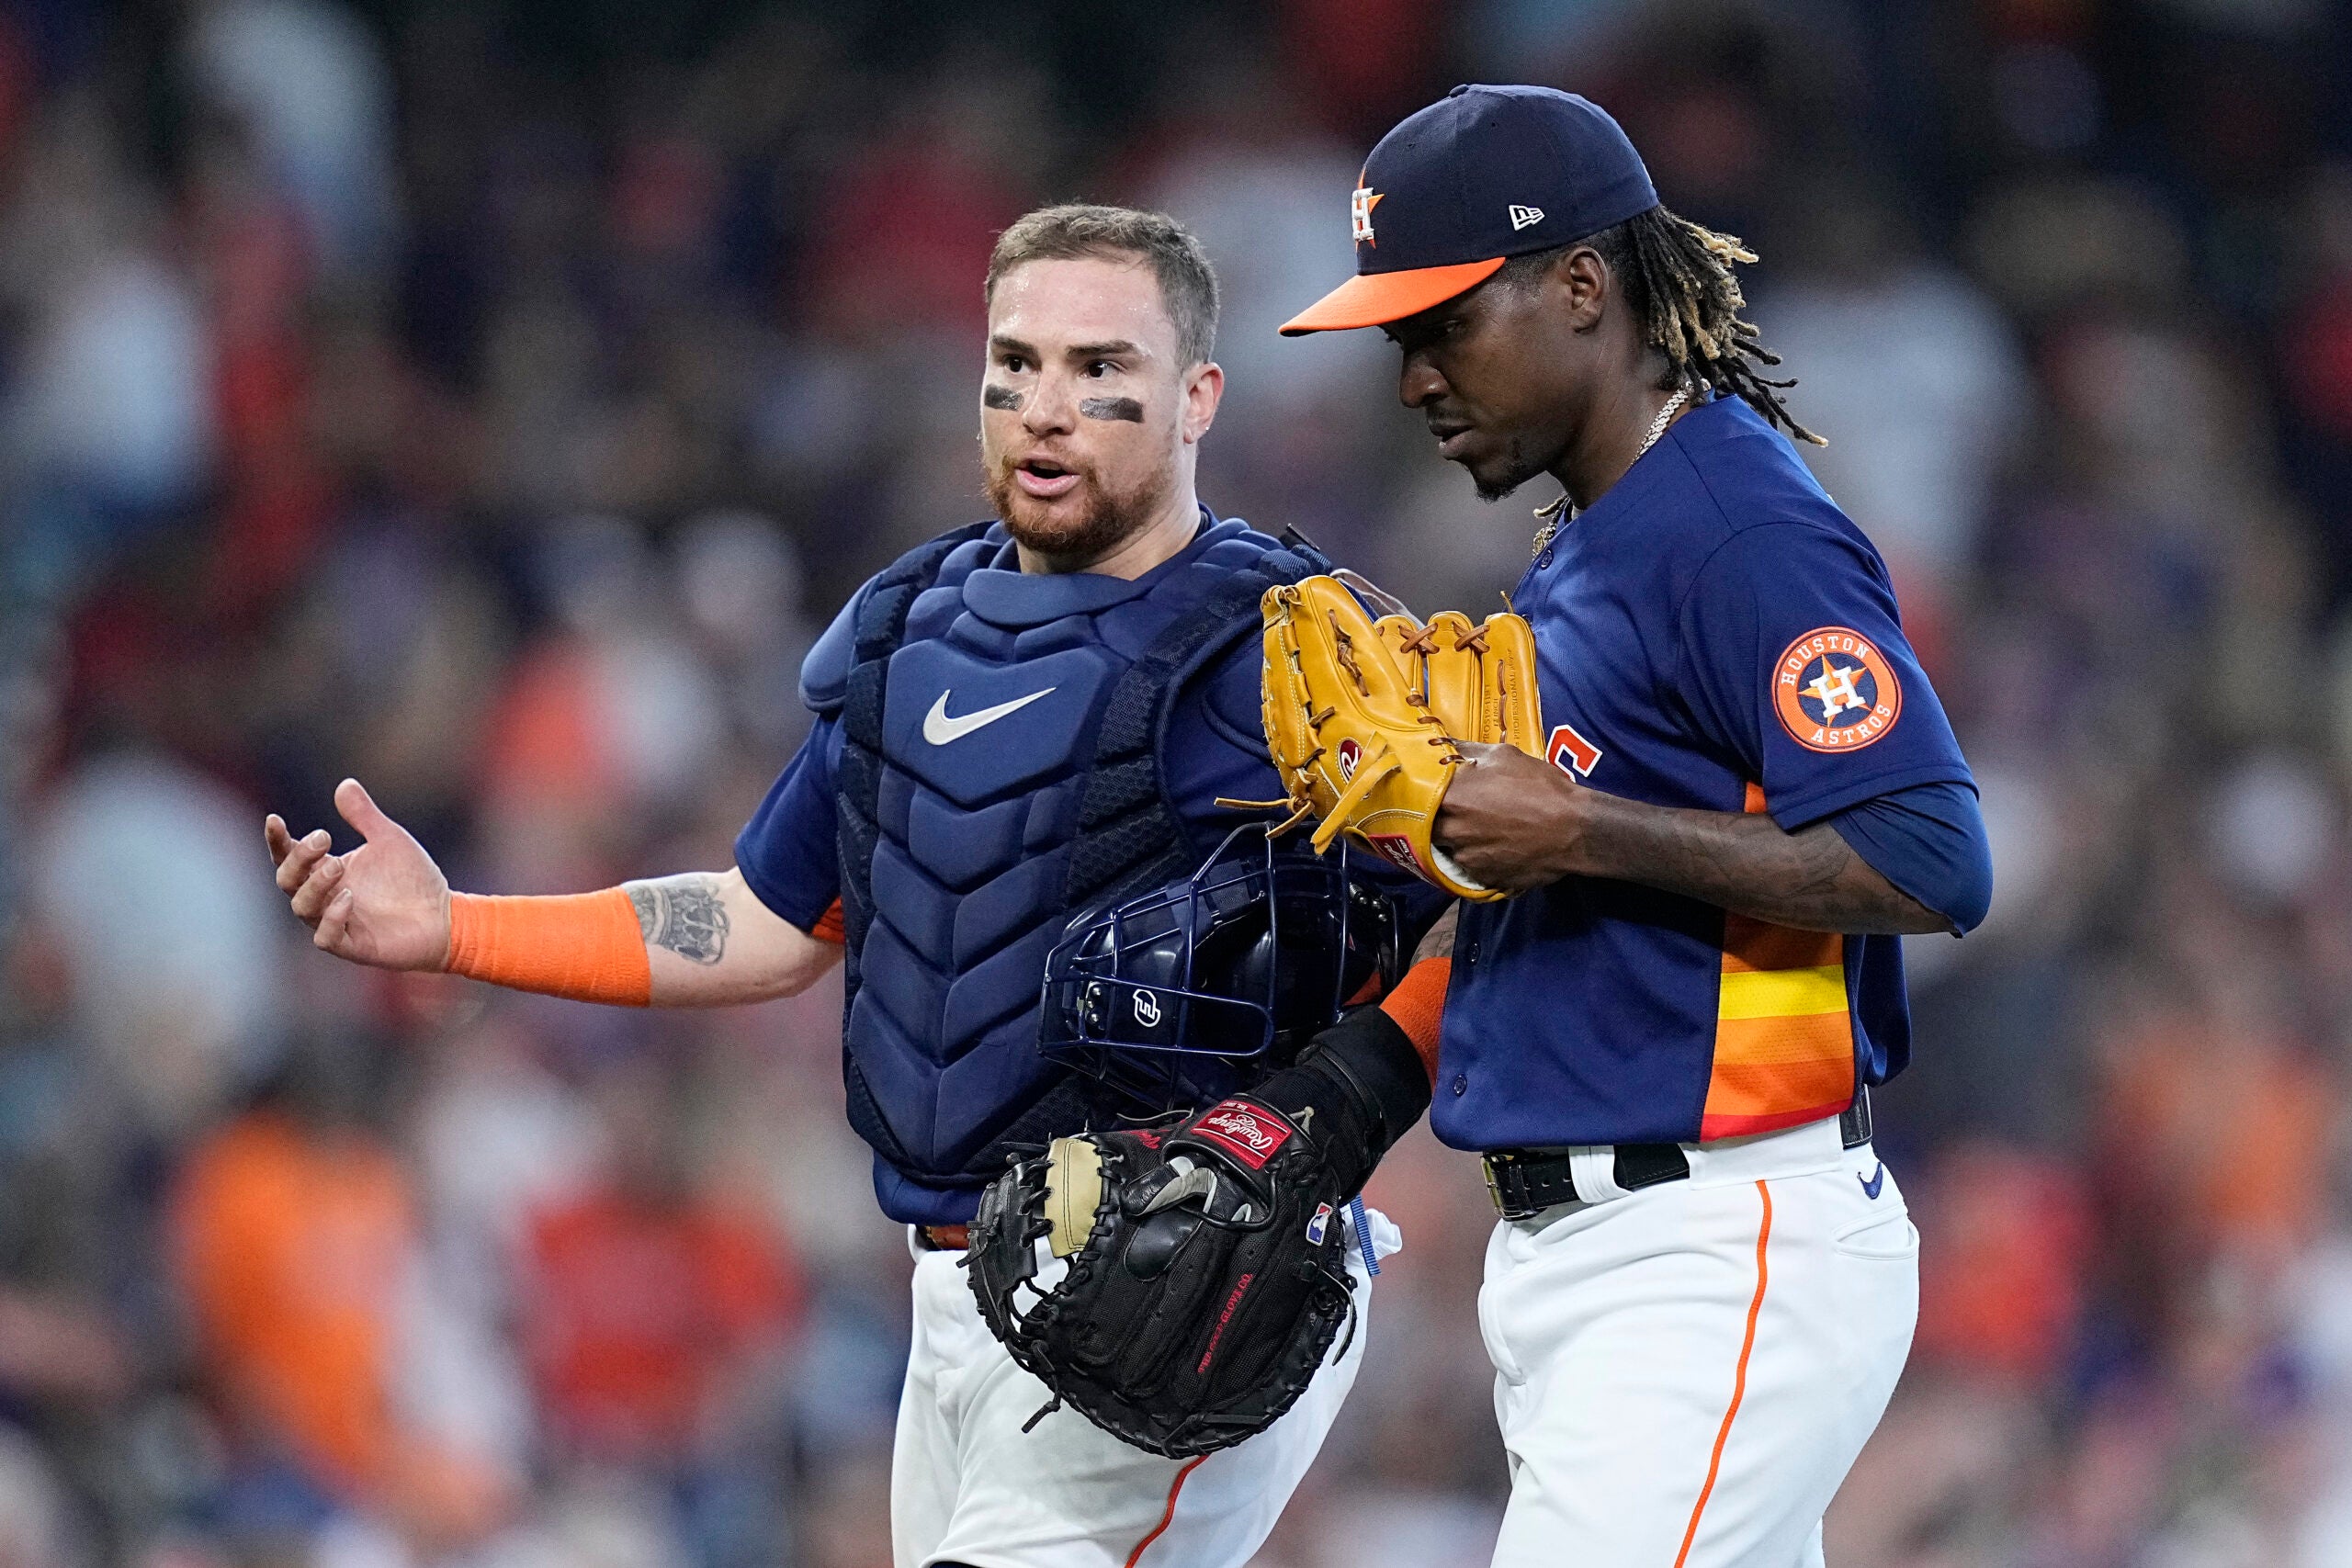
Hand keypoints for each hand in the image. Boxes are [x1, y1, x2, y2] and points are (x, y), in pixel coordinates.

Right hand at [264, 779, 451, 968]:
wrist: (444, 915)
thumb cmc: (412, 878)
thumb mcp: (389, 840)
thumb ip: (364, 816)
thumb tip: (345, 784)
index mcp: (325, 871)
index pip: (288, 856)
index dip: (277, 840)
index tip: (275, 820)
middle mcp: (323, 898)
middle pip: (289, 880)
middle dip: (299, 859)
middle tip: (324, 838)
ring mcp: (335, 923)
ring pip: (302, 908)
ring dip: (315, 886)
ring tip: (338, 867)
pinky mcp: (352, 946)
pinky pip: (326, 937)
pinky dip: (331, 918)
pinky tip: (348, 898)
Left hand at [1431, 741, 1591, 894]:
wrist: (1575, 829)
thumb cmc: (1540, 787)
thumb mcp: (1503, 756)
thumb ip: (1465, 750)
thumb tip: (1443, 744)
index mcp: (1451, 798)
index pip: (1417, 797)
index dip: (1421, 794)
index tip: (1426, 790)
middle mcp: (1451, 831)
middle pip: (1428, 826)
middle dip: (1437, 819)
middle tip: (1456, 810)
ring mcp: (1465, 859)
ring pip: (1448, 849)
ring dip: (1457, 839)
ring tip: (1482, 829)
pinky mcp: (1482, 878)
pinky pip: (1469, 867)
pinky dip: (1476, 858)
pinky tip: (1495, 846)